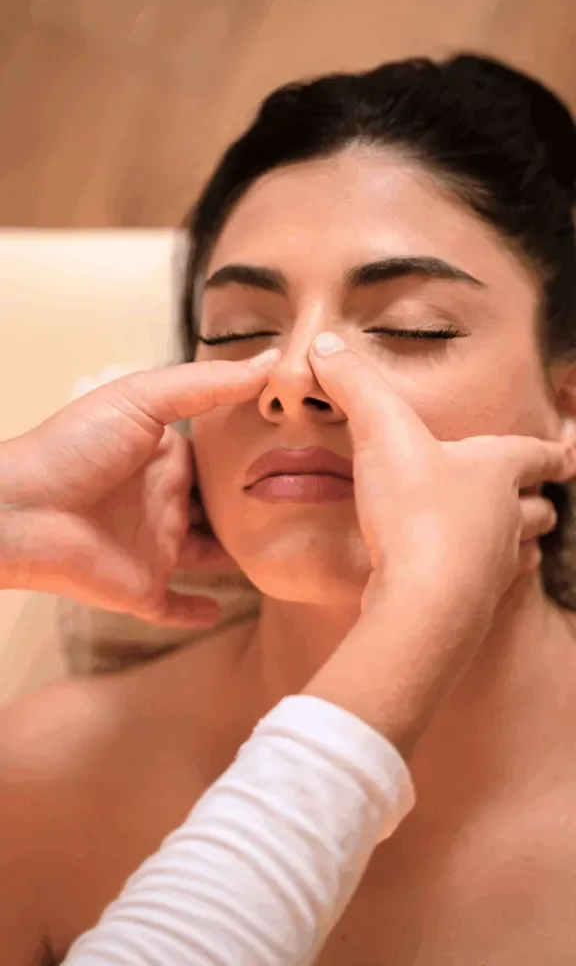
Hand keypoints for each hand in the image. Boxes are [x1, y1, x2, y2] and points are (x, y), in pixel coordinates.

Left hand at [0, 352, 278, 627]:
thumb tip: (270, 361)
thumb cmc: (75, 446)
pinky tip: (221, 612)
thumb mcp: (141, 398)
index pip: (219, 456)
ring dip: (239, 556)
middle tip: (313, 506)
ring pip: (209, 556)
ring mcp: (154, 548)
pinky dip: (196, 612)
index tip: (302, 449)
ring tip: (286, 552)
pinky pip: (174, 606)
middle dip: (256, 508)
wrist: (21, 509)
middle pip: (220, 508)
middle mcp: (165, 502)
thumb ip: (205, 385)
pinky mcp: (142, 589)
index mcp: (166, 458)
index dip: (255, 454)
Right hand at [305, 333, 575, 749]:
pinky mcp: (471, 608)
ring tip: (504, 544)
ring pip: (519, 552)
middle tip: (543, 500)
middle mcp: (507, 518)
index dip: (553, 451)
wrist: (423, 601)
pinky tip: (455, 583)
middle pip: (537, 509)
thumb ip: (355, 386)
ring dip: (514, 544)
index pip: (538, 454)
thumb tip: (326, 344)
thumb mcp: (382, 433)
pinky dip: (477, 582)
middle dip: (538, 503)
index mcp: (498, 470)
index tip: (569, 451)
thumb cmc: (416, 511)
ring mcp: (494, 567)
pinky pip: (484, 590)